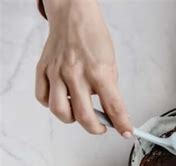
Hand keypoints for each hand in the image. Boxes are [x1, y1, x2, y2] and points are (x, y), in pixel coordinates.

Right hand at [35, 0, 131, 136]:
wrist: (73, 17)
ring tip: (81, 114)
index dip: (122, 124)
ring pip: (59, 111)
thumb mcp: (112, 64)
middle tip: (102, 127)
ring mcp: (57, 73)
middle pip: (83, 116)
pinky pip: (43, 98)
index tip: (127, 133)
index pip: (113, 106)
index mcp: (99, 72)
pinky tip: (63, 101)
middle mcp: (76, 73)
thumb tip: (112, 112)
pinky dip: (53, 106)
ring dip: (73, 120)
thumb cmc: (94, 39)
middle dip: (96, 128)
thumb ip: (109, 89)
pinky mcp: (43, 70)